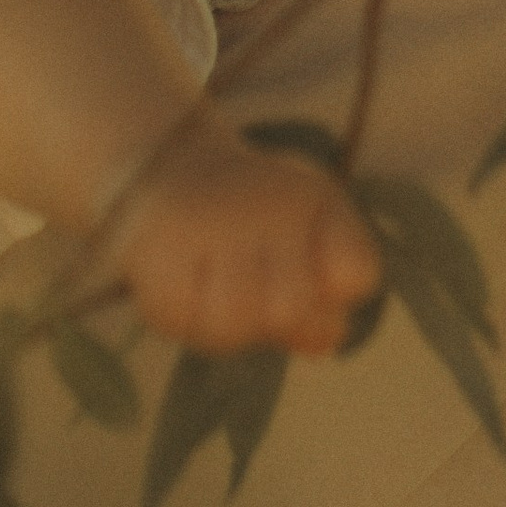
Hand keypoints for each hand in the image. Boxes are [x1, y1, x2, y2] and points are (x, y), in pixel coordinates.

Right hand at [107, 113, 383, 357]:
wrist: (168, 164)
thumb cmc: (253, 213)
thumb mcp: (307, 233)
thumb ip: (328, 286)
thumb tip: (324, 341)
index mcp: (311, 198)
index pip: (355, 273)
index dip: (334, 296)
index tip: (313, 282)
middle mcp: (261, 202)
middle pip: (288, 311)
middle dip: (275, 322)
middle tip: (255, 297)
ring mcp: (203, 223)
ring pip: (229, 324)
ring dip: (225, 329)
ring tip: (217, 296)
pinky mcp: (150, 247)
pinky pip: (175, 318)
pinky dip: (180, 318)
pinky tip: (184, 290)